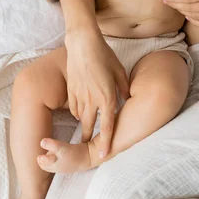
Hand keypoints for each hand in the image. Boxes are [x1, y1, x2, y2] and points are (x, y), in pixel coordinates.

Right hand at [65, 31, 129, 156]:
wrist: (83, 43)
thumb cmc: (104, 55)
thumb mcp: (119, 70)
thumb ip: (124, 87)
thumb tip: (127, 98)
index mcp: (107, 96)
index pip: (107, 124)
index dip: (106, 141)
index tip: (105, 154)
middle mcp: (92, 99)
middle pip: (89, 125)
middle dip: (88, 139)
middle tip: (89, 148)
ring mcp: (79, 95)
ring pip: (80, 117)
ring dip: (82, 126)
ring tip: (83, 133)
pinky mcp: (71, 89)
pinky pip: (73, 106)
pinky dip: (77, 112)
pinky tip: (79, 113)